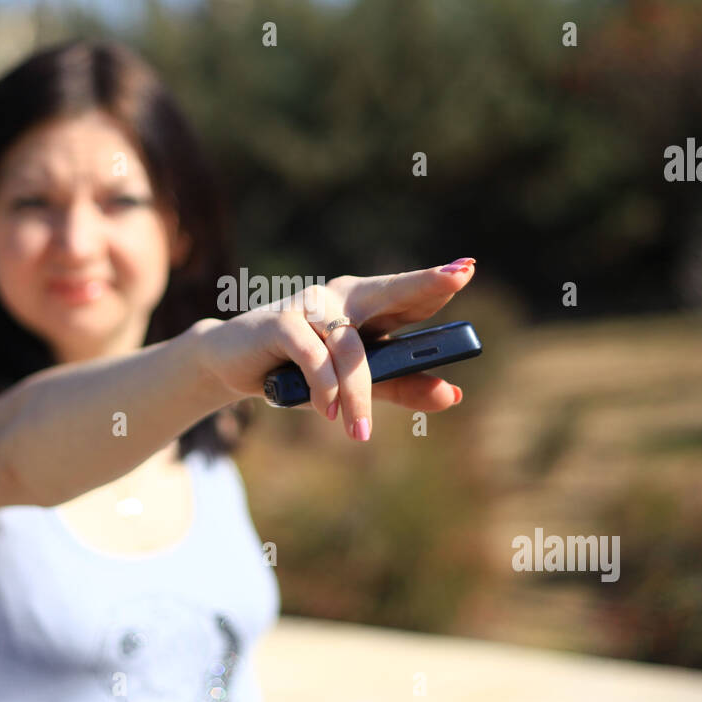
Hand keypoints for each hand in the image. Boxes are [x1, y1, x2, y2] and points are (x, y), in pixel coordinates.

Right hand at [192, 257, 476, 439]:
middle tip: (461, 276)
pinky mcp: (281, 323)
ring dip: (357, 395)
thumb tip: (452, 394)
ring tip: (359, 432)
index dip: (439, 282)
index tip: (468, 268)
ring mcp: (311, 306)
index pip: (408, 294)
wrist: (232, 364)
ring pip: (350, 348)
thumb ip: (401, 385)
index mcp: (365, 305)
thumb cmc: (301, 369)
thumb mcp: (357, 381)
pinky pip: (314, 356)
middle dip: (424, 284)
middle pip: (390, 292)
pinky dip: (323, 388)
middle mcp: (342, 298)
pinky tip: (327, 411)